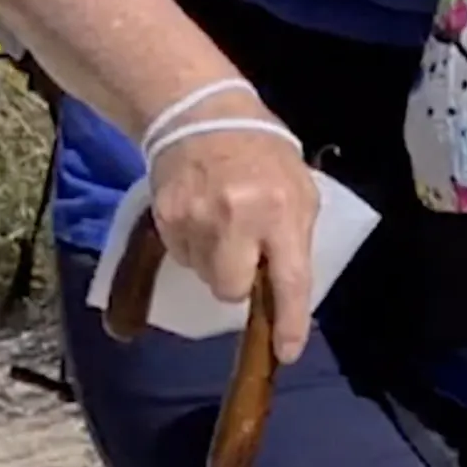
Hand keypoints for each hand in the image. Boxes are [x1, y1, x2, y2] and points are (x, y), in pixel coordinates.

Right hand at [145, 103, 320, 363]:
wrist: (202, 115)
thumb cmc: (263, 154)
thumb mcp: (299, 188)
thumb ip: (295, 237)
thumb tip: (285, 289)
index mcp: (282, 210)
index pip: (290, 278)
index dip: (289, 320)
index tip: (287, 351)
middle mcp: (239, 217)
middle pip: (231, 290)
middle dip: (237, 283)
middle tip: (242, 254)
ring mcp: (197, 218)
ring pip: (203, 275)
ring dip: (213, 260)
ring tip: (221, 221)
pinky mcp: (167, 217)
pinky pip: (181, 256)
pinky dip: (192, 245)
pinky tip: (199, 214)